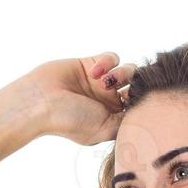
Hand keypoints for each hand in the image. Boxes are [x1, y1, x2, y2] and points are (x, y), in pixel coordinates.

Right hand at [14, 51, 135, 145]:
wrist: (40, 102)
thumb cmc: (70, 121)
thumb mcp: (105, 129)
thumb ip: (127, 122)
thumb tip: (147, 113)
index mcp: (113, 118)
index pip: (139, 106)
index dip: (144, 100)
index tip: (143, 100)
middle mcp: (109, 100)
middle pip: (136, 87)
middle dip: (136, 86)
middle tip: (125, 91)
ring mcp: (100, 82)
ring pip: (127, 71)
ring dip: (122, 74)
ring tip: (106, 82)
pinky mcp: (90, 63)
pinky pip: (111, 57)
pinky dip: (107, 62)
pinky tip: (95, 71)